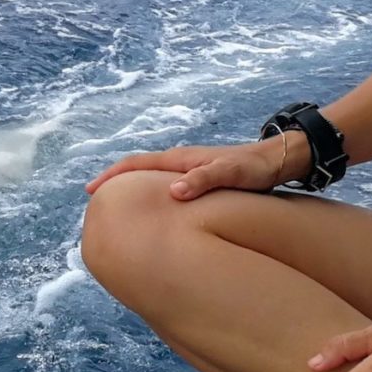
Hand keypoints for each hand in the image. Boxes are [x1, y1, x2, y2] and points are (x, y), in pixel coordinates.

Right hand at [84, 135, 308, 199]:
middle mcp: (182, 162)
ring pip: (153, 180)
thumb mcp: (231, 174)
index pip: (136, 163)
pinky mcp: (202, 180)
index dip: (112, 176)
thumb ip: (204, 181)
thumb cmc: (256, 168)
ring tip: (120, 210)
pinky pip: (168, 188)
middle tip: (97, 203)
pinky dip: (153, 197)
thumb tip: (173, 192)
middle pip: (139, 170)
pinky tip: (158, 212)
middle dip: (116, 183)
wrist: (281, 160)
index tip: (91, 190)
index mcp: (181, 159)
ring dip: (134, 191)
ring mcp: (192, 171)